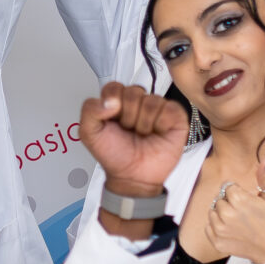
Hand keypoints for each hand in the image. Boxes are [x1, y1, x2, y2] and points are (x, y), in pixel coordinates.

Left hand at [80, 81, 188, 199]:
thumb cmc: (115, 155)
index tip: (111, 119)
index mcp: (117, 102)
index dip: (112, 102)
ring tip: (142, 134)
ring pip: (151, 100)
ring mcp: (157, 107)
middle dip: (128, 116)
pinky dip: (161, 124)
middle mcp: (138, 102)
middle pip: (134, 91)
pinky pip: (170, 108)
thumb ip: (89, 110)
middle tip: (128, 130)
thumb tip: (108, 100)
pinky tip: (157, 132)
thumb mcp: (90, 133)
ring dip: (143, 123)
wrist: (133, 177)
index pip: (114, 86)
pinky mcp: (175, 116)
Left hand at [208, 177, 264, 263]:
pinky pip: (208, 227)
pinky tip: (231, 230)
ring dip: (221, 214)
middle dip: (229, 202)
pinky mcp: (216, 241)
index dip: (237, 192)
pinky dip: (216, 227)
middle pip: (220, 199)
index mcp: (239, 200)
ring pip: (212, 212)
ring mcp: (220, 229)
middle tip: (244, 212)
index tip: (246, 200)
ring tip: (237, 221)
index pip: (227, 187)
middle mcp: (226, 214)